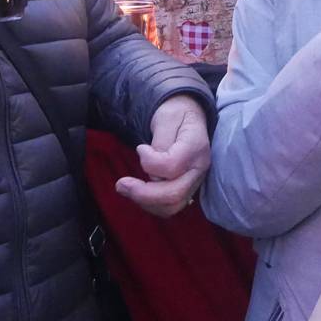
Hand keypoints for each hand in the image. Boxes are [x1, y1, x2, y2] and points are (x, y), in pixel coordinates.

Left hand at [116, 94, 210, 217]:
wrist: (189, 116)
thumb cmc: (176, 114)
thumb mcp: (166, 117)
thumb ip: (160, 142)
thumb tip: (151, 170)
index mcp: (196, 147)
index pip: (172, 166)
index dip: (149, 162)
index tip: (140, 148)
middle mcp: (199, 169)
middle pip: (174, 194)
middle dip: (143, 193)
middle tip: (120, 184)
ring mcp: (195, 182)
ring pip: (172, 206)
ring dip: (145, 202)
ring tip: (126, 189)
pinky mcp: (187, 189)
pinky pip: (170, 207)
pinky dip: (151, 204)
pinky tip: (138, 192)